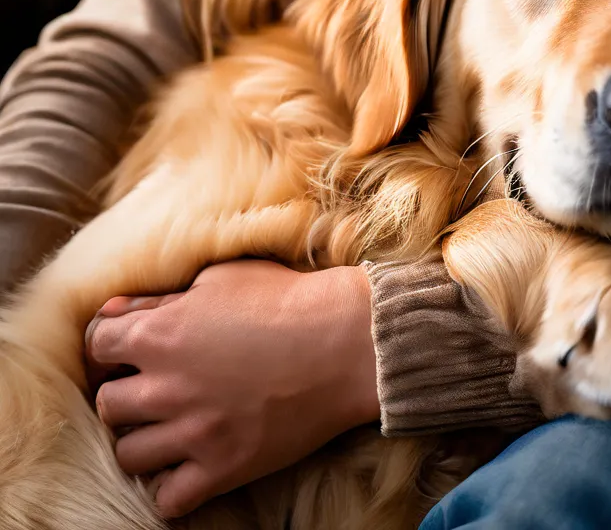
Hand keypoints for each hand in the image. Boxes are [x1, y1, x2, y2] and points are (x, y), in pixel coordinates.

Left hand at [84, 259, 378, 518]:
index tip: (131, 349)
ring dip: (145, 439)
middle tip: (158, 387)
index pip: (97, 345)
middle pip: (107, 404)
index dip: (112, 345)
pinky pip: (168, 499)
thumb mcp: (222, 279)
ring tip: (173, 426)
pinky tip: (190, 464)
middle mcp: (166, 386)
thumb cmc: (288, 300)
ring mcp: (193, 432)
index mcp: (160, 333)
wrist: (347, 341)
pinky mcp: (223, 467)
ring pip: (128, 454)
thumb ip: (163, 297)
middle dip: (127, 393)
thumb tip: (115, 313)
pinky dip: (172, 486)